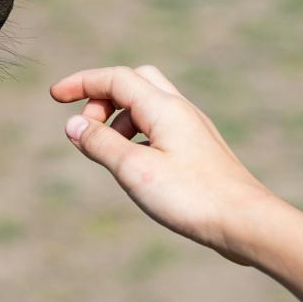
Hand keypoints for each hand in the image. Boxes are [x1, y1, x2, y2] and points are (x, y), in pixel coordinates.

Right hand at [49, 65, 277, 264]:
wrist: (247, 223)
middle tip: (87, 128)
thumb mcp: (134, 170)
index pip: (115, 78)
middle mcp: (180, 110)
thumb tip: (73, 125)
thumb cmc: (192, 197)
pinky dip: (136, 134)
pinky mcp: (198, 149)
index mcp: (163, 108)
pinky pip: (159, 126)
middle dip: (103, 96)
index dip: (81, 83)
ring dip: (118, 119)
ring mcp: (192, 128)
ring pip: (147, 104)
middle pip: (134, 80)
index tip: (55, 96)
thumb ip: (100, 143)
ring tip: (108, 153)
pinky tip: (134, 165)